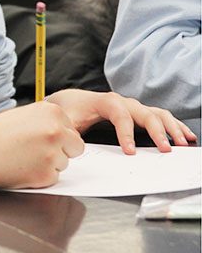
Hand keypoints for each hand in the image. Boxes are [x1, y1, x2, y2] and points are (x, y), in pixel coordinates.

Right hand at [0, 101, 83, 188]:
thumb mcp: (24, 115)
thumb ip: (47, 121)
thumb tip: (65, 133)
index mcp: (53, 111)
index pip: (72, 130)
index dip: (57, 137)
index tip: (38, 138)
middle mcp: (56, 130)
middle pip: (75, 147)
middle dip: (60, 151)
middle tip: (35, 151)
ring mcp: (53, 152)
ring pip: (64, 163)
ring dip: (48, 164)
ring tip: (24, 158)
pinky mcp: (46, 174)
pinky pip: (53, 178)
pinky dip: (40, 177)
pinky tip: (22, 168)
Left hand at [47, 89, 196, 153]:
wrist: (71, 100)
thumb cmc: (70, 110)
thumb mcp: (66, 121)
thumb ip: (71, 132)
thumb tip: (75, 146)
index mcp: (105, 102)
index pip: (120, 115)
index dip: (126, 133)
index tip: (130, 152)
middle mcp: (122, 102)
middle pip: (144, 113)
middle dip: (156, 131)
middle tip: (165, 150)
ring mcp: (132, 107)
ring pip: (156, 113)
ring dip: (171, 128)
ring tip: (182, 143)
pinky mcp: (137, 114)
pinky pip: (158, 117)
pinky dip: (172, 126)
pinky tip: (184, 136)